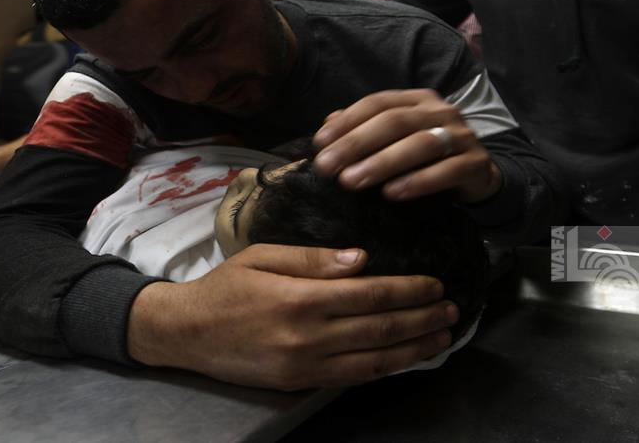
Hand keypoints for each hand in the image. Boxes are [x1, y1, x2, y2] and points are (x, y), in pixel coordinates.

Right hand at [127, 244, 456, 389]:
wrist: (187, 333)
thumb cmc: (226, 287)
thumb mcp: (263, 257)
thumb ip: (313, 259)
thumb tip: (362, 259)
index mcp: (300, 298)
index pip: (369, 295)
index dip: (407, 291)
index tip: (434, 284)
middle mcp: (308, 336)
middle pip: (380, 329)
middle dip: (421, 319)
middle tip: (451, 309)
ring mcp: (306, 365)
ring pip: (374, 359)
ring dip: (413, 349)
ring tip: (441, 337)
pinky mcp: (301, 383)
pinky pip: (353, 377)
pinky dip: (385, 368)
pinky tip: (405, 358)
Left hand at [312, 89, 501, 202]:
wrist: (478, 177)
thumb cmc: (427, 157)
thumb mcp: (395, 140)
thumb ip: (365, 129)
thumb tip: (327, 124)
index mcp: (418, 100)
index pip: (378, 103)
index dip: (347, 121)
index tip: (319, 144)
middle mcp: (441, 111)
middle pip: (394, 122)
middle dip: (357, 144)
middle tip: (328, 167)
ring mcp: (462, 136)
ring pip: (419, 145)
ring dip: (382, 163)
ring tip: (351, 182)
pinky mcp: (476, 163)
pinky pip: (445, 171)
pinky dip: (417, 182)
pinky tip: (392, 194)